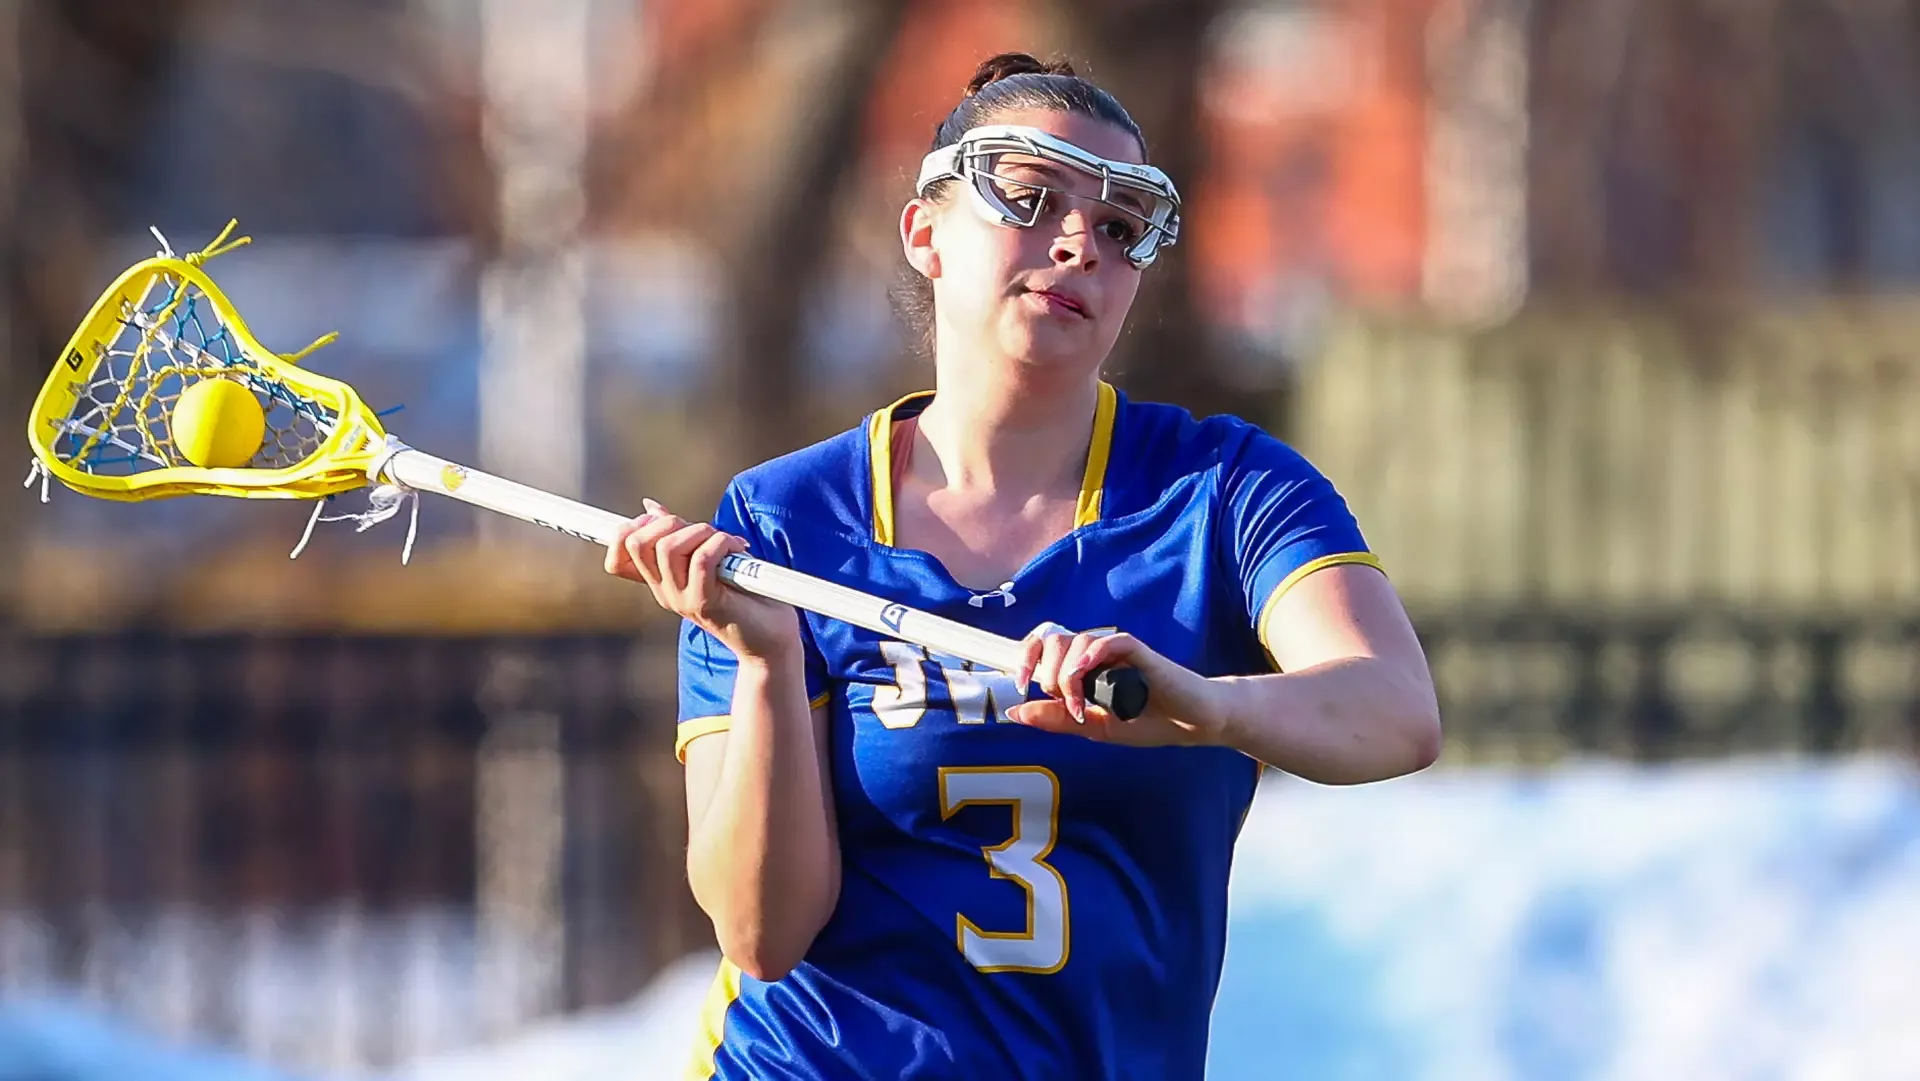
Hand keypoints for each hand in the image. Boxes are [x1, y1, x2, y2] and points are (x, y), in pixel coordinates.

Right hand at [605, 498, 800, 663]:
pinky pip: (701, 559)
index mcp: (660, 581)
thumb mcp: (707, 555)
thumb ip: (678, 535)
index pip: (616, 558)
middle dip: (669, 522)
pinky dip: (721, 544)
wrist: (771, 639)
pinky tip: (738, 550)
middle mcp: (664, 591)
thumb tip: (650, 507)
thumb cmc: (745, 593)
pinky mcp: (704, 603)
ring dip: (701, 531)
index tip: (660, 521)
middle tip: (700, 530)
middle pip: (637, 543)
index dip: (627, 531)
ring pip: (668, 547)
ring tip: (725, 542)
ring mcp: (681, 599)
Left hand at [1004, 626, 1231, 747]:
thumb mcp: (1093, 728)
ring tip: (1083, 704)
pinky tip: (1089, 670)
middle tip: (1068, 704)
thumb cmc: (1147, 722)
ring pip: (1077, 641)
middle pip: (1053, 641)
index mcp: (1081, 667)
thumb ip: (1056, 719)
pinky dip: (1094, 653)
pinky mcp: (1140, 652)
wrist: (1190, 724)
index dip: (1025, 657)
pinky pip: (1110, 641)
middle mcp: (1095, 654)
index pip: (1041, 645)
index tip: (1020, 683)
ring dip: (1070, 675)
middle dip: (1049, 675)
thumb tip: (1016, 712)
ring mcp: (1116, 651)